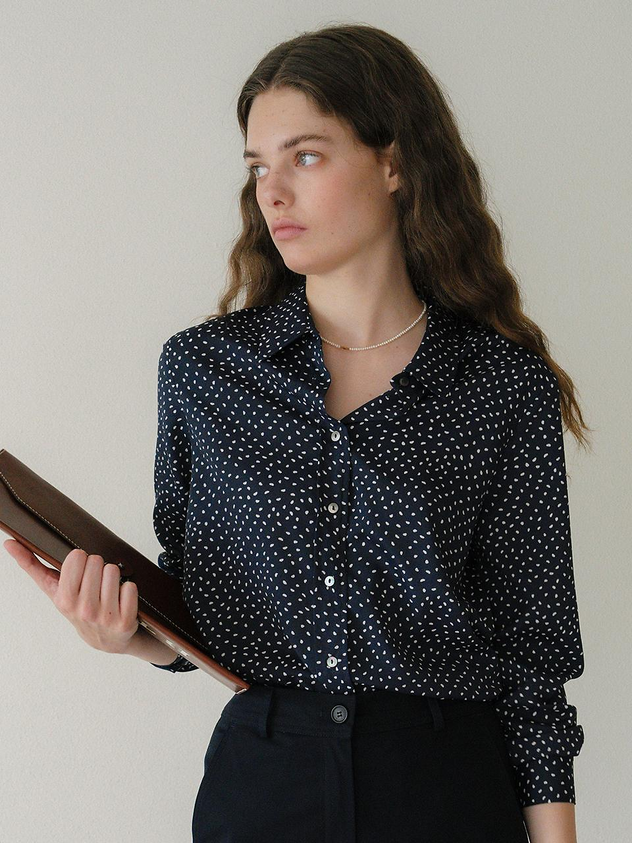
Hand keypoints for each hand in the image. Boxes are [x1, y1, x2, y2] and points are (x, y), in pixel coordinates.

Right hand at [3, 540, 138, 654]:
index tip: (81, 571)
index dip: (82, 560)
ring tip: (108, 591)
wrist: (105, 639)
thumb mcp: (53, 588)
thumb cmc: (77, 606)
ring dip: (114, 577)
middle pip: (97, 561)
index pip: (78, 556)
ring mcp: (104, 617)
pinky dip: (128, 589)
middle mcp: (83, 609)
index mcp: (64, 599)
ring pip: (114, 570)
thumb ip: (30, 564)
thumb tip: (9, 543)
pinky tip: (121, 601)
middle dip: (98, 568)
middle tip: (95, 584)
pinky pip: (130, 586)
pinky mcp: (125, 621)